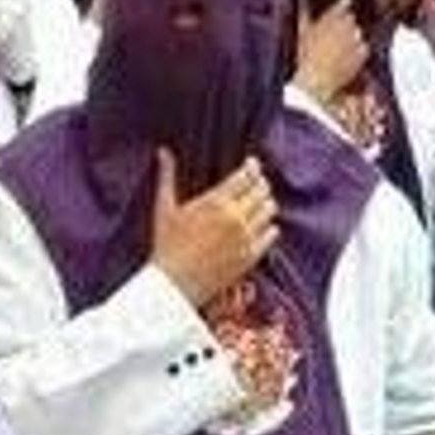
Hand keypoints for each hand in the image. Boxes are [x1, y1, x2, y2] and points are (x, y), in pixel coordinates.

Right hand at [150, 149, 277, 308]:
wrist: (175, 283)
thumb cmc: (167, 244)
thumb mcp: (164, 207)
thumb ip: (166, 176)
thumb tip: (163, 151)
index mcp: (215, 201)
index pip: (246, 176)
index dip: (252, 167)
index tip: (252, 164)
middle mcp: (235, 217)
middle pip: (261, 190)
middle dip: (260, 183)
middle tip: (256, 181)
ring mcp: (245, 238)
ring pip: (269, 210)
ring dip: (266, 202)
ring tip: (259, 201)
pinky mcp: (251, 256)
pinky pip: (271, 234)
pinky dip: (270, 226)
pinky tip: (262, 225)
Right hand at [294, 0, 366, 106]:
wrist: (316, 80)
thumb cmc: (306, 56)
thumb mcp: (302, 31)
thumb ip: (304, 11)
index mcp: (331, 18)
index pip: (344, 3)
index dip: (344, 3)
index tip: (346, 2)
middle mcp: (347, 26)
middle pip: (352, 18)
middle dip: (346, 23)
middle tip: (336, 34)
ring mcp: (356, 40)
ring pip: (358, 33)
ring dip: (352, 37)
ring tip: (340, 48)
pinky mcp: (362, 54)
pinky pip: (363, 47)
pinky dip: (358, 50)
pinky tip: (347, 57)